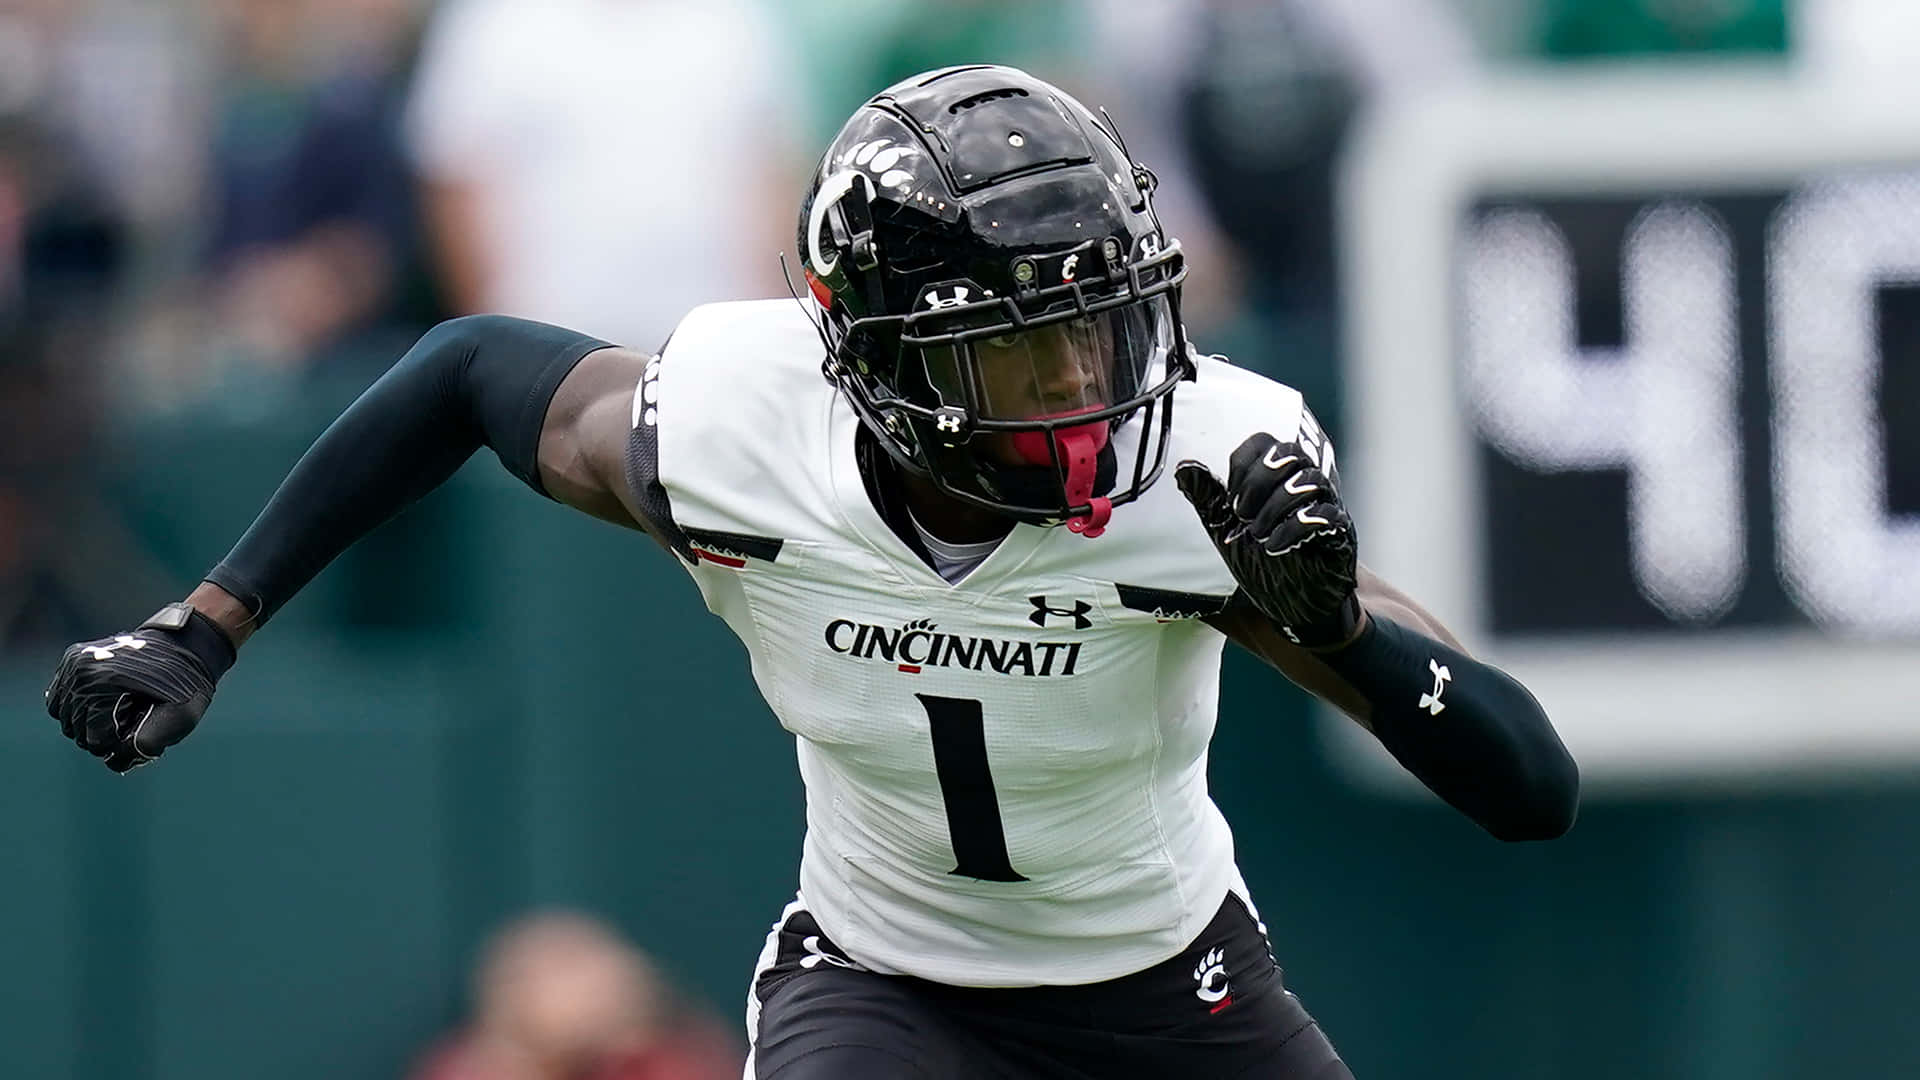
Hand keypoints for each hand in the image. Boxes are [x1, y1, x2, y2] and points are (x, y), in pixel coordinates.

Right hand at [45, 604, 234, 772]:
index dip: (116, 745)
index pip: (94, 739)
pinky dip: (75, 709)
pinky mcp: (72, 659)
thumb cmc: (186, 684)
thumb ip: (147, 745)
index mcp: (107, 682)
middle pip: (76, 730)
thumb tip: (113, 761)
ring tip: (117, 713)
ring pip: (65, 718)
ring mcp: (75, 662)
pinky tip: (101, 705)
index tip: (136, 732)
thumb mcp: (180, 717)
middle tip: (129, 723)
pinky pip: (59, 700)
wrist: (186, 646)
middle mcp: (84, 670)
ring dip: (88, 724)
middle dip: (103, 735)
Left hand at [1176, 432, 1358, 647]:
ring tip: (1257, 534)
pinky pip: (1327, 515)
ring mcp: (1326, 508)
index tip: (1230, 497)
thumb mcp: (1225, 530)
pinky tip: (1275, 546)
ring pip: (1311, 479)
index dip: (1243, 463)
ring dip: (1276, 505)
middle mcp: (1304, 487)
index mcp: (1277, 480)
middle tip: (1242, 514)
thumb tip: (1184, 467)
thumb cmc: (1263, 565)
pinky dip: (1296, 528)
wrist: (1292, 609)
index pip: (1264, 442)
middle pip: (1291, 451)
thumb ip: (1208, 499)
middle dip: (1260, 481)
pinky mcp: (1339, 534)